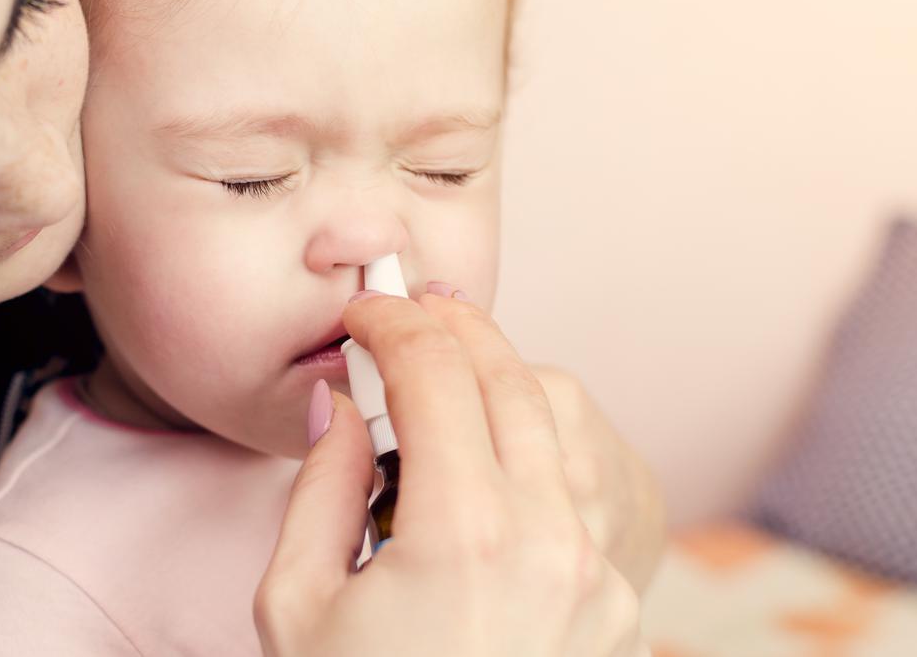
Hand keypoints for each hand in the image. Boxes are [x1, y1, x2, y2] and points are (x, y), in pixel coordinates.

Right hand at [255, 290, 647, 656]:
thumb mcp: (299, 605)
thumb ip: (321, 487)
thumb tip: (344, 405)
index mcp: (463, 535)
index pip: (434, 376)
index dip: (391, 325)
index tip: (361, 315)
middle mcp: (550, 539)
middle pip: (512, 377)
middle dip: (455, 327)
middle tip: (409, 311)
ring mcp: (597, 570)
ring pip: (561, 419)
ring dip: (504, 374)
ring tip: (451, 364)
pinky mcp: (617, 599)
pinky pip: (584, 481)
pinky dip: (541, 438)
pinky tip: (495, 442)